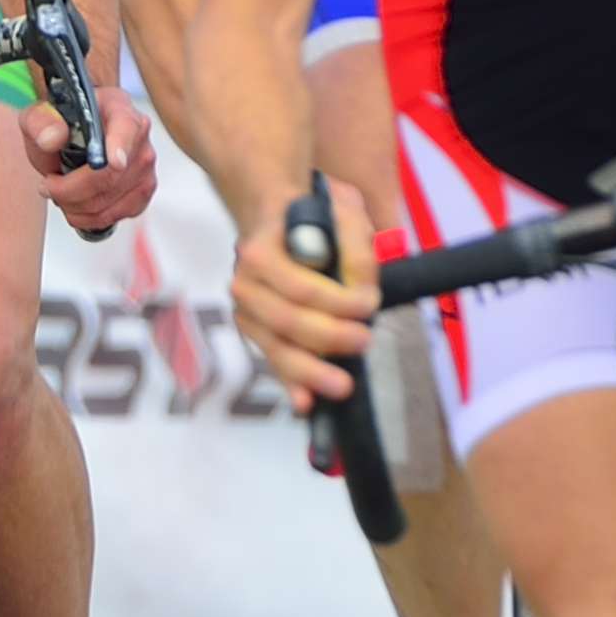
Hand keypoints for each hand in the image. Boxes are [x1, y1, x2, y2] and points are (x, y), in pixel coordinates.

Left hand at [35, 39, 163, 240]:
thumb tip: (52, 139)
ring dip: (75, 206)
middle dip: (71, 189)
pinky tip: (75, 205)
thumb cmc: (60, 124)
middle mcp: (139, 137)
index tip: (113, 163)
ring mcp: (145, 168)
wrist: (69, 137)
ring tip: (58, 194)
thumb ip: (40, 122)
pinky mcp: (141, 194)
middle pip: (111, 176)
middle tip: (48, 185)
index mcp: (118, 108)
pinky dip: (88, 218)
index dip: (120, 147)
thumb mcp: (39, 115)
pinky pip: (115, 216)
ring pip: (110, 202)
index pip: (126, 128)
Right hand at [233, 178, 377, 403]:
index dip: (337, 302)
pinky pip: (274, 361)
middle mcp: (245, 285)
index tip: (369, 302)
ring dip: (311, 370)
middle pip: (287, 322)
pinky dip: (291, 383)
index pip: (299, 287)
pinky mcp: (257, 334)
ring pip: (278, 348)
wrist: (278, 221)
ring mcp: (248, 313)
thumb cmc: (315, 217)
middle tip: (364, 340)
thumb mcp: (342, 214)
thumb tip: (362, 289)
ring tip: (343, 386)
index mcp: (260, 251)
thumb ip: (356, 246)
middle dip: (329, 337)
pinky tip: (305, 403)